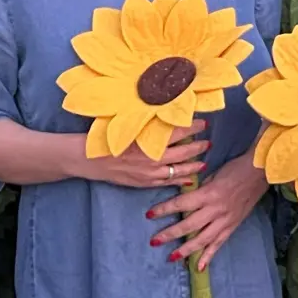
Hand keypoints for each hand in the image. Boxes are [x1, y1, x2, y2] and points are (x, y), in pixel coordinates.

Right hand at [80, 121, 208, 187]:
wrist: (89, 158)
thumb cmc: (106, 137)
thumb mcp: (128, 125)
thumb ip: (148, 122)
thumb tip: (166, 114)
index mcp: (149, 140)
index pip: (178, 132)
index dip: (192, 127)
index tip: (203, 123)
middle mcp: (153, 158)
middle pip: (183, 152)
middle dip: (198, 146)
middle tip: (208, 142)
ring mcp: (150, 173)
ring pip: (179, 170)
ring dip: (193, 165)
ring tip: (204, 161)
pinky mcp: (144, 183)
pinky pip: (168, 183)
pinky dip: (180, 180)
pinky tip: (190, 179)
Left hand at [147, 153, 268, 270]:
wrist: (259, 173)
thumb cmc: (234, 169)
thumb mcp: (212, 175)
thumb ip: (198, 190)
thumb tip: (182, 198)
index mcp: (208, 194)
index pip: (181, 204)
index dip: (164, 210)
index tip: (149, 215)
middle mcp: (215, 210)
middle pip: (188, 225)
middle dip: (170, 234)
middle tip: (154, 241)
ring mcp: (225, 220)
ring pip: (202, 239)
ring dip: (186, 250)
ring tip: (171, 257)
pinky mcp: (232, 227)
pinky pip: (218, 244)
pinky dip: (208, 256)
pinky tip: (198, 267)